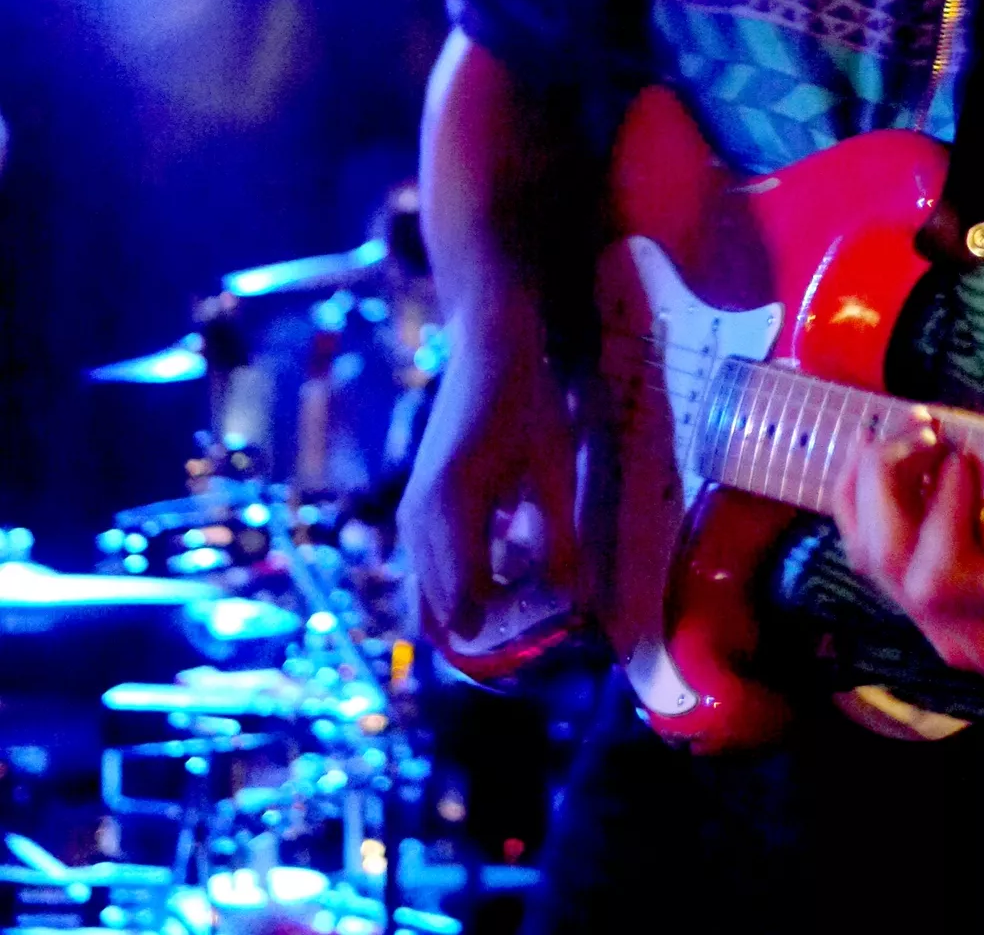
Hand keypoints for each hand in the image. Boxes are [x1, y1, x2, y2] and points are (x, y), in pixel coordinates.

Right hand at [397, 309, 577, 641]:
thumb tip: (571, 604)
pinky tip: (509, 565)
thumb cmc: (528, 402)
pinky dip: (463, 587)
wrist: (487, 347)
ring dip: (474, 611)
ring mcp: (411, 516)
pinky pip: (430, 574)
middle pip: (439, 617)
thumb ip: (556, 540)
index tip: (546, 632)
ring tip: (530, 594)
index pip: (464, 612)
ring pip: (429, 600)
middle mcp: (417, 521)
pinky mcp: (417, 510)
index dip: (507, 637)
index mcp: (450, 512)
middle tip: (538, 622)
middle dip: (488, 635)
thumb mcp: (553, 472)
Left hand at [833, 409, 983, 710]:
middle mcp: (974, 637)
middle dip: (896, 480)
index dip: (944, 510)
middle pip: (896, 564)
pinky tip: (878, 451)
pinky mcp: (923, 613)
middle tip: (932, 429)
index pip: (949, 580)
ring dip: (875, 482)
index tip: (968, 457)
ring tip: (911, 429)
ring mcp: (941, 628)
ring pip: (871, 559)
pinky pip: (867, 558)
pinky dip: (861, 499)